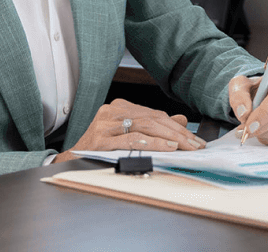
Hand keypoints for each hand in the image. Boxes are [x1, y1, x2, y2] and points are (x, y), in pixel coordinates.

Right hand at [52, 98, 205, 163]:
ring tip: (185, 146)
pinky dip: (150, 143)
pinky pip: (130, 140)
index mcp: (120, 108)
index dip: (177, 127)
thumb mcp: (127, 133)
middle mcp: (112, 112)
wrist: (72, 160)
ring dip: (168, 138)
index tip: (195, 140)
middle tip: (195, 145)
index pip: (155, 114)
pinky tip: (164, 147)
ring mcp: (105, 124)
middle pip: (152, 119)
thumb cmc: (100, 147)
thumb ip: (153, 126)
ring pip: (144, 126)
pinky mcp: (100, 139)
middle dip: (177, 133)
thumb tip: (181, 120)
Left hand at [228, 64, 267, 146]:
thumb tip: (243, 113)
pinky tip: (262, 133)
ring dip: (266, 134)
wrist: (264, 93)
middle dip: (263, 126)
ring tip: (252, 131)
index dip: (265, 112)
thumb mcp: (241, 85)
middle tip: (245, 131)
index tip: (249, 126)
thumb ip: (239, 96)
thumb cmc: (254, 87)